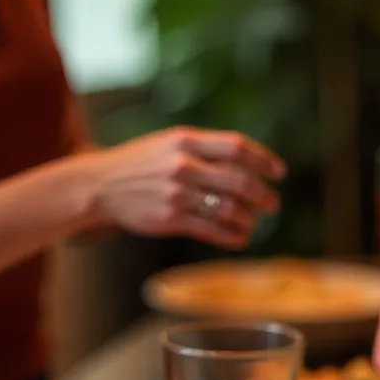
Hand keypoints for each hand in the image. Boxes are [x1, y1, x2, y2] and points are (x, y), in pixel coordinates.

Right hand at [86, 127, 285, 248]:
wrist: (100, 186)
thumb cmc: (139, 164)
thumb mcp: (169, 143)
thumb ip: (203, 150)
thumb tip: (245, 162)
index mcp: (186, 140)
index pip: (237, 146)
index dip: (264, 160)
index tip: (279, 173)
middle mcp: (184, 165)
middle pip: (239, 181)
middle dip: (262, 195)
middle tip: (272, 205)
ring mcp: (177, 193)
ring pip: (228, 208)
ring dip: (248, 219)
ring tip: (252, 224)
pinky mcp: (170, 219)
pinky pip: (211, 229)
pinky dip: (231, 236)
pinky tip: (240, 238)